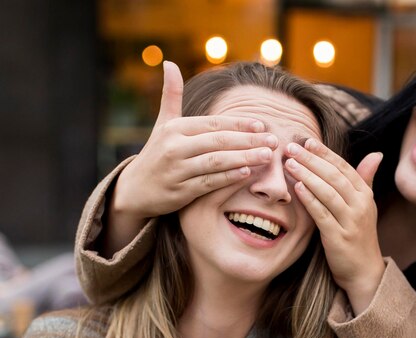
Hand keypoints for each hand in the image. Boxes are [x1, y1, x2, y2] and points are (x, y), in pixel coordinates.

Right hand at [103, 61, 278, 255]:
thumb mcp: (162, 124)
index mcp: (175, 128)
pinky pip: (209, 183)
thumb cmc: (156, 155)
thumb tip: (169, 62)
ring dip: (245, 158)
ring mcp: (178, 170)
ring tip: (267, 157)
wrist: (136, 189)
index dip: (239, 124)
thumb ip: (171, 95)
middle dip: (248, 140)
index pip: (213, 123)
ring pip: (217, 162)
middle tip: (273, 141)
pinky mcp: (181, 191)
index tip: (262, 124)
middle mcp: (175, 146)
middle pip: (219, 141)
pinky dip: (229, 178)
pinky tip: (248, 174)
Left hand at [285, 138, 385, 314]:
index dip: (325, 153)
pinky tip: (296, 188)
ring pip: (328, 192)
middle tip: (291, 147)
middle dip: (312, 160)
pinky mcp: (339, 238)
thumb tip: (376, 154)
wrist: (364, 271)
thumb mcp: (365, 206)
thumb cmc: (359, 236)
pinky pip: (322, 214)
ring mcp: (350, 222)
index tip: (307, 141)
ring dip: (307, 175)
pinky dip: (310, 199)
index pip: (344, 167)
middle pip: (334, 176)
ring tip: (289, 164)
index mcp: (365, 195)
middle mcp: (361, 206)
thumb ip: (365, 180)